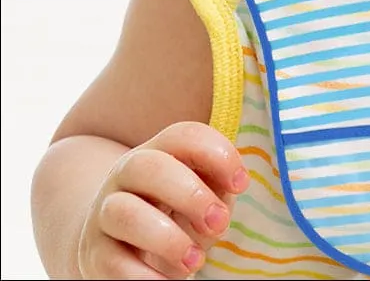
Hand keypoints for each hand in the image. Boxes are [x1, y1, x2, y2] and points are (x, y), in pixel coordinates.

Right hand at [77, 122, 247, 278]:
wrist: (116, 243)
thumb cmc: (175, 212)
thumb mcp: (201, 192)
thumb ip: (217, 185)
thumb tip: (229, 190)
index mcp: (159, 151)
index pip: (184, 136)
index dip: (218, 154)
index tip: (241, 184)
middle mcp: (126, 175)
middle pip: (149, 167)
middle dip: (191, 194)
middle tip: (219, 223)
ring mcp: (105, 213)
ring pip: (126, 214)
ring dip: (168, 239)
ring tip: (195, 261)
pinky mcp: (94, 254)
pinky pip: (113, 262)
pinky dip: (144, 276)